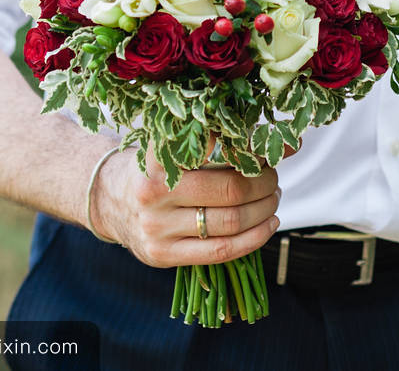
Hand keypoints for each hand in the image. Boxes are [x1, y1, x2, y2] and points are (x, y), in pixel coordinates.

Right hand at [92, 144, 280, 267]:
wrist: (109, 201)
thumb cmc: (155, 169)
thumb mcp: (176, 147)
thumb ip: (222, 143)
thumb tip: (289, 144)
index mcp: (158, 157)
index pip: (214, 149)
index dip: (249, 150)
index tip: (268, 149)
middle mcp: (154, 192)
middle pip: (230, 189)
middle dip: (263, 183)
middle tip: (272, 177)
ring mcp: (157, 228)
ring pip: (230, 221)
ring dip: (264, 209)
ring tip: (272, 199)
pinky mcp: (163, 255)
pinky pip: (221, 251)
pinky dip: (254, 238)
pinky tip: (268, 224)